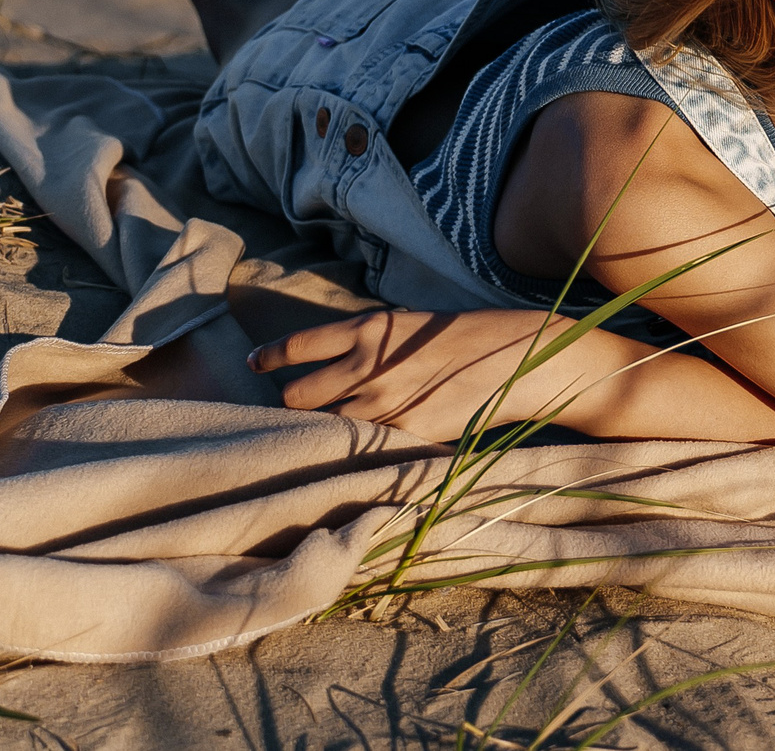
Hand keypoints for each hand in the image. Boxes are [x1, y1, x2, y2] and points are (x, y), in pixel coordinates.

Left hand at [249, 309, 632, 440]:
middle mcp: (364, 366)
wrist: (517, 358)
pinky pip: (358, 447)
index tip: (257, 365)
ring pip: (321, 426)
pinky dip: (352, 449)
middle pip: (296, 395)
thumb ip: (367, 343)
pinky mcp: (402, 433)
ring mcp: (381, 404)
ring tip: (328, 433)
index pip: (294, 347)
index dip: (269, 358)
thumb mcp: (409, 325)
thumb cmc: (467, 336)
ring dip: (322, 429)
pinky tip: (358, 450)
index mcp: (366, 330)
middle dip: (296, 402)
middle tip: (305, 406)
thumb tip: (332, 363)